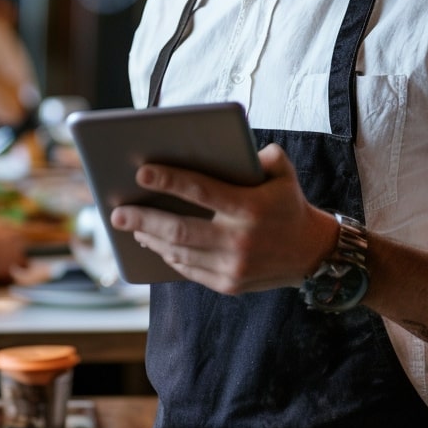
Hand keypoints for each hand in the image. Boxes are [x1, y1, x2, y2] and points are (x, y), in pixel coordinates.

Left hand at [110, 143, 331, 294]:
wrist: (312, 254)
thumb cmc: (287, 202)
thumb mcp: (282, 172)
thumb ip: (261, 153)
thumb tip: (227, 141)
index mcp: (250, 207)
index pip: (201, 191)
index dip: (170, 180)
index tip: (141, 171)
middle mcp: (240, 240)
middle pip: (181, 229)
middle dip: (144, 218)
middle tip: (116, 210)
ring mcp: (233, 267)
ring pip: (180, 252)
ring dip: (149, 237)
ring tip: (127, 223)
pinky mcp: (228, 285)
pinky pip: (188, 269)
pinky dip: (167, 255)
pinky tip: (152, 240)